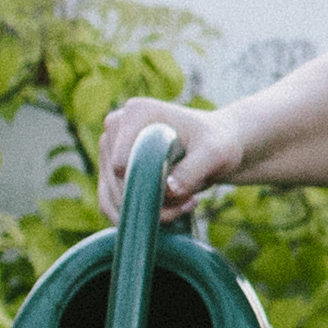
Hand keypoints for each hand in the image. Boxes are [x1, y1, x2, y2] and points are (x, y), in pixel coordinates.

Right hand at [93, 99, 239, 218]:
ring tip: (184, 203)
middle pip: (116, 183)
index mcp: (137, 113)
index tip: (187, 194)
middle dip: (151, 203)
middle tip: (189, 201)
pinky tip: (171, 209)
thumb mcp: (215, 155)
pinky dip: (137, 214)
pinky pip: (110, 203)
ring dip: (147, 212)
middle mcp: (116, 126)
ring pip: (112, 197)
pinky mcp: (110, 168)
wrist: (217, 144)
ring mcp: (109, 148)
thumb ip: (193, 171)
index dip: (149, 188)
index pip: (122, 166)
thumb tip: (170, 190)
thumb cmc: (217, 143)